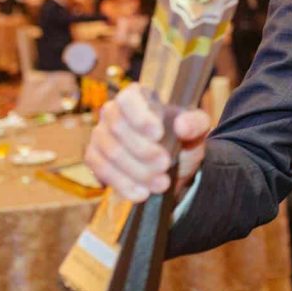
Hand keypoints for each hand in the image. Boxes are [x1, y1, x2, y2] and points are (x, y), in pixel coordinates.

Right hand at [85, 84, 210, 202]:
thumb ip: (195, 124)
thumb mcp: (197, 130)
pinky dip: (123, 184)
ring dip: (136, 171)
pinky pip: (100, 170)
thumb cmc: (181, 139)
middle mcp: (114, 111)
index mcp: (140, 97)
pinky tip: (142, 193)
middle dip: (142, 150)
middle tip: (165, 164)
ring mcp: (101, 134)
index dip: (140, 116)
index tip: (158, 134)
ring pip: (110, 152)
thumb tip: (182, 125)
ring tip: (161, 183)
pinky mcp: (94, 157)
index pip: (128, 98)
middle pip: (118, 128)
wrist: (172, 166)